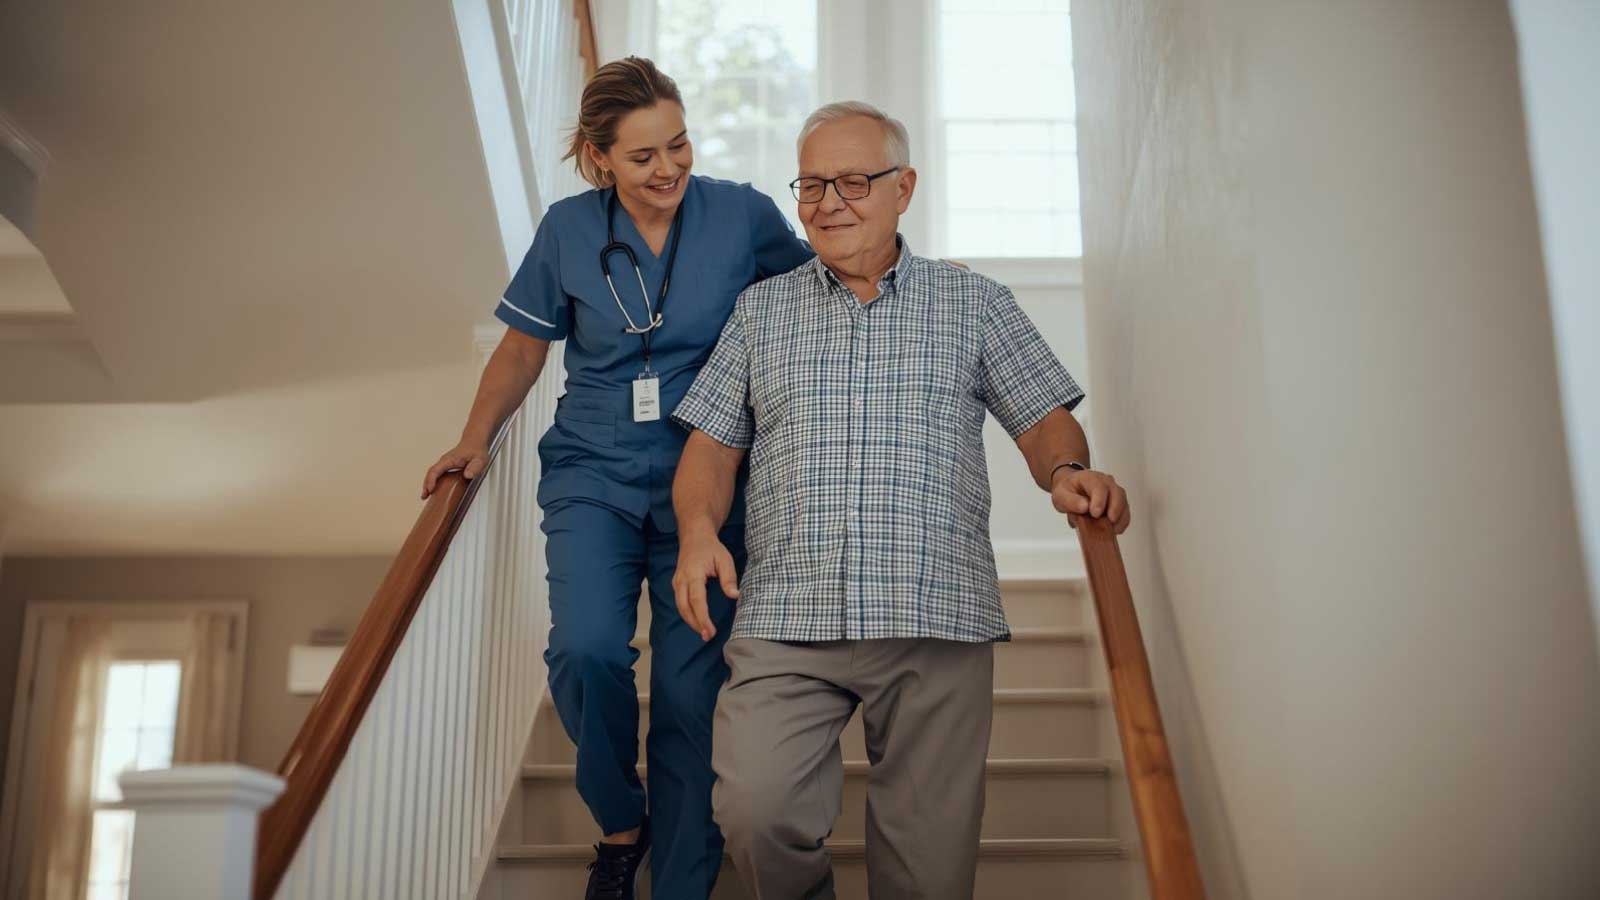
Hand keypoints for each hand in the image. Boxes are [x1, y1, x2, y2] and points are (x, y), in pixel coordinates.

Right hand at [421, 441, 489, 498]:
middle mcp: (444, 461)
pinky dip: (433, 482)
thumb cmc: (476, 449)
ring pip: (432, 474)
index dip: (431, 481)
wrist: (475, 441)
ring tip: (426, 495)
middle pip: (430, 473)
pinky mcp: (446, 466)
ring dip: (428, 484)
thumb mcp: (479, 459)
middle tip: (424, 496)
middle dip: (426, 485)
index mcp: (449, 460)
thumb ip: (475, 467)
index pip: (435, 470)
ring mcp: (444, 463)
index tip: (430, 490)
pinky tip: (434, 489)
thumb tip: (468, 475)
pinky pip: (436, 474)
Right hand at [672, 527, 739, 641]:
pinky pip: (679, 602)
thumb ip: (728, 578)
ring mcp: (677, 582)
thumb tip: (734, 596)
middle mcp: (681, 580)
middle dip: (695, 623)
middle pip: (684, 607)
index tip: (710, 631)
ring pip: (680, 606)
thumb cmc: (711, 548)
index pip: (696, 600)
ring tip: (704, 632)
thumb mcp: (725, 559)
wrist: (694, 536)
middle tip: (707, 636)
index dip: (702, 618)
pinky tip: (697, 621)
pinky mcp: (677, 584)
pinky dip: (687, 613)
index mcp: (693, 574)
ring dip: (690, 621)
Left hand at [1052, 468, 1130, 533]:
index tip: (1095, 513)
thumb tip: (1084, 507)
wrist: (1072, 488)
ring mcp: (1114, 492)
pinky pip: (1125, 511)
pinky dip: (1122, 521)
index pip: (1099, 486)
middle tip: (1110, 521)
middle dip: (1115, 508)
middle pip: (1117, 492)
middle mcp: (1106, 482)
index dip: (1099, 500)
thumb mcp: (1060, 495)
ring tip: (1113, 529)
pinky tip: (1116, 529)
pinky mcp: (1118, 502)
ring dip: (1120, 517)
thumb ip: (1070, 501)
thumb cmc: (1068, 490)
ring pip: (1123, 502)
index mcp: (1090, 478)